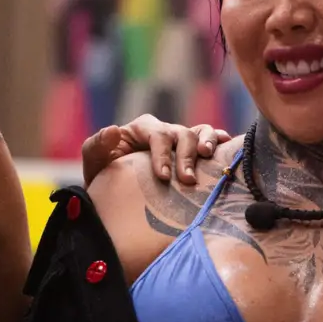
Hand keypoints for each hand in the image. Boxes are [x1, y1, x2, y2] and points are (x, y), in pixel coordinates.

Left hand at [81, 115, 230, 186]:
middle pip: (183, 135)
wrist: (115, 192)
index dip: (163, 155)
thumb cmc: (104, 175)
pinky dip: (221, 141)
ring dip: (207, 143)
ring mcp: (179, 140)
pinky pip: (210, 138)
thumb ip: (98, 145)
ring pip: (200, 132)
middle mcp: (164, 131)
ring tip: (209, 158)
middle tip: (187, 181)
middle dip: (186, 156)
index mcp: (142, 128)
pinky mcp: (191, 151)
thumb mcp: (94, 161)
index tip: (163, 177)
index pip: (158, 136)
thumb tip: (113, 130)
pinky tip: (228, 149)